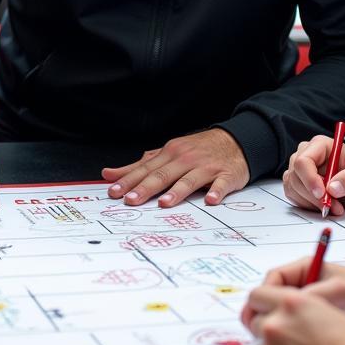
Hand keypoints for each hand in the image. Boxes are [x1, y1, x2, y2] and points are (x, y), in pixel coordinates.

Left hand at [101, 128, 248, 206]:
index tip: (114, 192)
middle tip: (131, 200)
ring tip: (165, 203)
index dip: (129, 181)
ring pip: (189, 179)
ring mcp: (207, 167)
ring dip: (177, 191)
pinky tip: (210, 199)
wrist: (235, 141)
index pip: (145, 169)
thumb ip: (139, 166)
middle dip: (146, 188)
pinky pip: (221, 184)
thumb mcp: (167, 154)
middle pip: (163, 175)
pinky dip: (216, 191)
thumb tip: (109, 174)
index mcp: (170, 154)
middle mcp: (186, 159)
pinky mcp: (226, 174)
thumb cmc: (197, 151)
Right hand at [242, 260, 344, 331]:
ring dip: (276, 324)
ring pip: (279, 314)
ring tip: (275, 339)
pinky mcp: (310, 320)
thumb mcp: (339, 290)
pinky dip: (288, 334)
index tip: (262, 309)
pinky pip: (292, 326)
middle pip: (271, 297)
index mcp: (305, 269)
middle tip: (260, 328)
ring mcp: (304, 304)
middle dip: (264, 312)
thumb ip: (315, 294)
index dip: (265, 293)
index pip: (274, 278)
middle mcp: (301, 285)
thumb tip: (292, 303)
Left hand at [243, 287, 344, 344]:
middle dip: (270, 331)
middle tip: (292, 342)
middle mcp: (274, 325)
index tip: (264, 311)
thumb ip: (296, 306)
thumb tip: (280, 310)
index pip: (256, 295)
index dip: (262, 304)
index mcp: (289, 303)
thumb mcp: (326, 308)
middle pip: (256, 324)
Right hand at [282, 136, 344, 215]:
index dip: (310, 178)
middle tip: (332, 205)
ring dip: (312, 202)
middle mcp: (307, 154)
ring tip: (333, 206)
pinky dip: (307, 205)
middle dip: (313, 195)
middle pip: (296, 175)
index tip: (322, 194)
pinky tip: (321, 204)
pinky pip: (292, 195)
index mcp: (321, 145)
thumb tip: (333, 187)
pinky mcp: (296, 183)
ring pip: (293, 187)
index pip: (304, 160)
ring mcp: (299, 169)